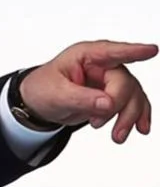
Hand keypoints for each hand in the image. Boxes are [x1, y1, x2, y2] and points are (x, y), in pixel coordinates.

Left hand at [20, 40, 157, 143]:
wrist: (38, 104)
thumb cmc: (43, 89)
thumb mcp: (56, 94)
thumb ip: (81, 98)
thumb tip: (108, 104)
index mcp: (85, 56)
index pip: (111, 51)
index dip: (133, 51)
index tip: (152, 50)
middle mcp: (101, 65)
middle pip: (124, 82)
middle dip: (118, 106)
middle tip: (97, 123)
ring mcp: (109, 80)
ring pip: (133, 96)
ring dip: (129, 117)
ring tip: (116, 136)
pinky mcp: (113, 95)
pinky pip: (133, 104)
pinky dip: (136, 117)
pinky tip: (139, 128)